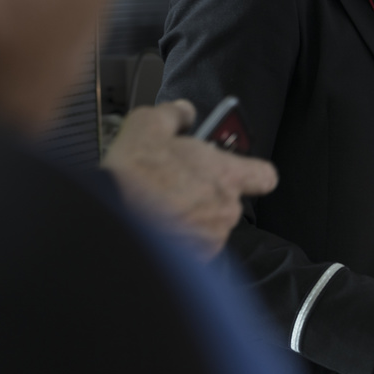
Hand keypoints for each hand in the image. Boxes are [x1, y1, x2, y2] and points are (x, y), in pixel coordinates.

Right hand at [102, 100, 277, 258]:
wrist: (108, 224)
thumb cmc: (132, 177)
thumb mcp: (148, 125)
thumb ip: (174, 114)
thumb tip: (184, 112)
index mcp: (226, 175)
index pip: (265, 176)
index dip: (251, 172)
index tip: (233, 168)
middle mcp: (226, 209)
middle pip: (228, 200)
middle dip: (206, 193)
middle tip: (176, 184)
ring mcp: (211, 238)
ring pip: (209, 225)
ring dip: (191, 217)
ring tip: (160, 207)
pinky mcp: (194, 261)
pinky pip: (192, 247)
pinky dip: (178, 239)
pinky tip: (154, 227)